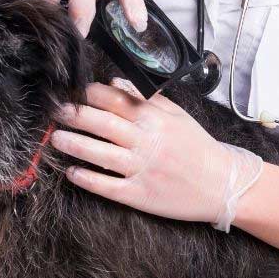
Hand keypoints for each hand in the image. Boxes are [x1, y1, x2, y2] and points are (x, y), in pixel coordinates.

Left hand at [51, 79, 264, 231]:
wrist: (223, 184)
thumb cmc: (197, 146)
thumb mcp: (176, 115)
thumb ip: (145, 97)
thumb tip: (113, 82)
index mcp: (155, 119)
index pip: (116, 100)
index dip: (91, 94)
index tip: (73, 91)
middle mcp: (147, 142)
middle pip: (103, 124)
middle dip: (76, 116)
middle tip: (56, 112)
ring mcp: (142, 169)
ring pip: (101, 154)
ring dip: (75, 145)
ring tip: (55, 139)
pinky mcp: (140, 195)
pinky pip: (108, 186)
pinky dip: (88, 179)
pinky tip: (72, 173)